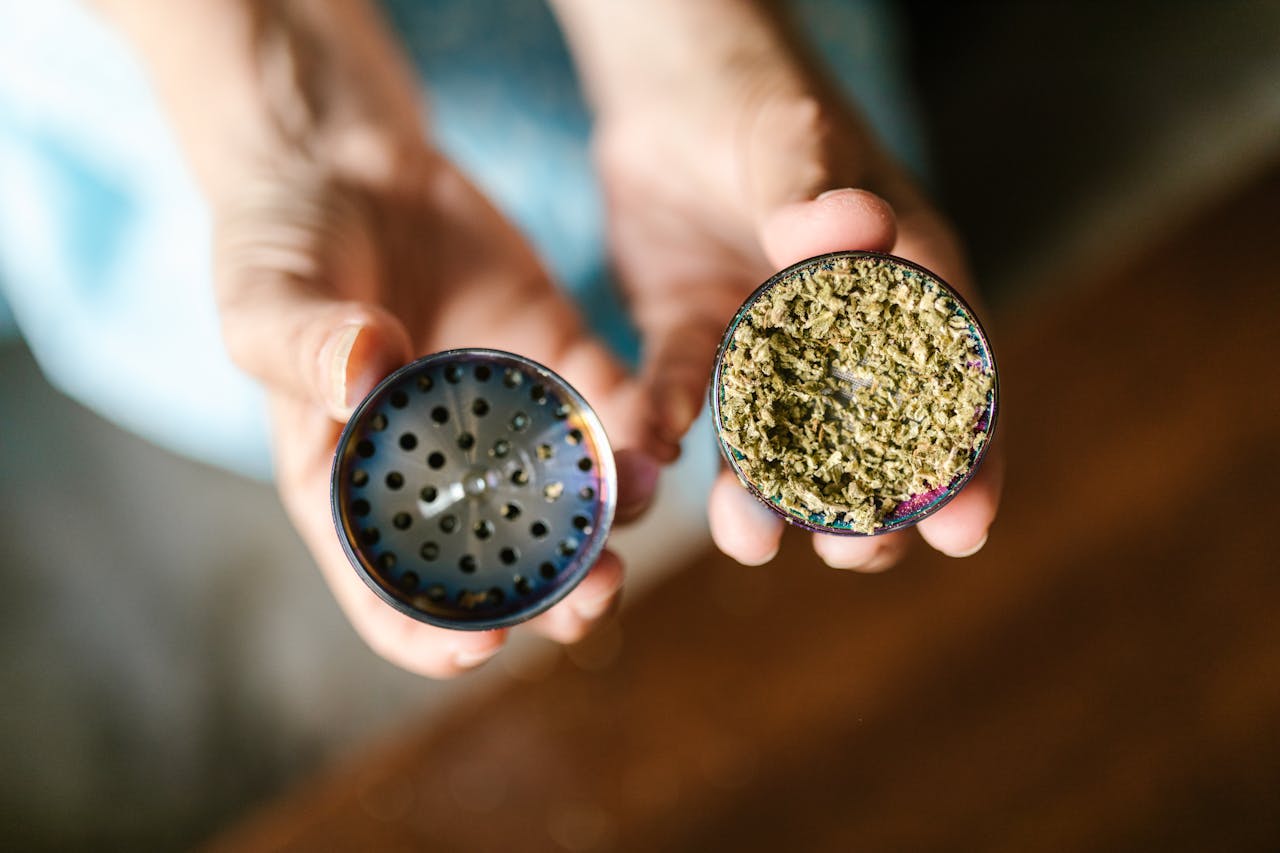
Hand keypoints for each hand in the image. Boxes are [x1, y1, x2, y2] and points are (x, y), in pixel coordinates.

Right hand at [215, 145, 659, 675]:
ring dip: (615, 518)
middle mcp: (442, 472)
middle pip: (504, 567)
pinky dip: (641, 429)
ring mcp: (508, 422)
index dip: (433, 636)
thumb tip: (363, 376)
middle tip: (597, 592)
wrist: (351, 163)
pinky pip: (612, 410)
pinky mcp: (561, 362)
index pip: (392, 595)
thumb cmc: (283, 244)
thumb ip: (304, 343)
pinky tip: (659, 430)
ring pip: (573, 502)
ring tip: (644, 501)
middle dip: (556, 596)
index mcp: (355, 487)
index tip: (482, 647)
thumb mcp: (265, 296)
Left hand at [587, 27, 1002, 570]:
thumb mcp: (793, 140)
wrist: (668, 82)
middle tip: (852, 553)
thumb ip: (816, 189)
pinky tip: (655, 445)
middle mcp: (837, 327)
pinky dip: (670, 420)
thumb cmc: (757, 98)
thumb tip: (855, 228)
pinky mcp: (691, 336)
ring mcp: (762, 339)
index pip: (953, 380)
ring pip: (772, 437)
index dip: (966, 459)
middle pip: (867, 434)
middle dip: (865, 503)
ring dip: (765, 494)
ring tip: (750, 542)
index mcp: (899, 281)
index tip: (966, 531)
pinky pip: (682, 390)